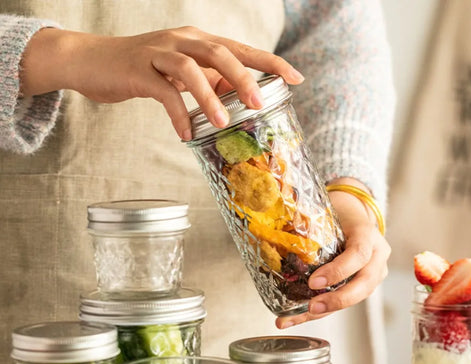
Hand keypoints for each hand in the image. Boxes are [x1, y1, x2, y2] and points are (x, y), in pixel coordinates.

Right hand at [20, 26, 303, 138]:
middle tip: (260, 105)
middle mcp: (181, 40)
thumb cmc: (143, 69)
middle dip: (244, 78)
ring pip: (190, 67)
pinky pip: (162, 92)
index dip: (270, 62)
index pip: (241, 49)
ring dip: (209, 96)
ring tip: (223, 123)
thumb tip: (238, 96)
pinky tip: (186, 133)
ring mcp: (158, 52)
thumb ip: (209, 81)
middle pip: (220, 52)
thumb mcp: (182, 74)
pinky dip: (177, 114)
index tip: (296, 78)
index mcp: (198, 41)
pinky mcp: (137, 70)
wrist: (92, 61)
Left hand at [276, 178, 390, 328]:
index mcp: (368, 235)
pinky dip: (316, 313)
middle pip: (364, 285)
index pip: (358, 254)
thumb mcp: (327, 211)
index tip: (314, 281)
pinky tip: (292, 319)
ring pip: (353, 299)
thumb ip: (306, 220)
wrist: (353, 215)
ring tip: (292, 319)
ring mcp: (372, 274)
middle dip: (337, 300)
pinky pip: (341, 302)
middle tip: (311, 307)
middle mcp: (376, 257)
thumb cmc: (339, 213)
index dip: (338, 271)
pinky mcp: (361, 287)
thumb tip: (275, 227)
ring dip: (323, 312)